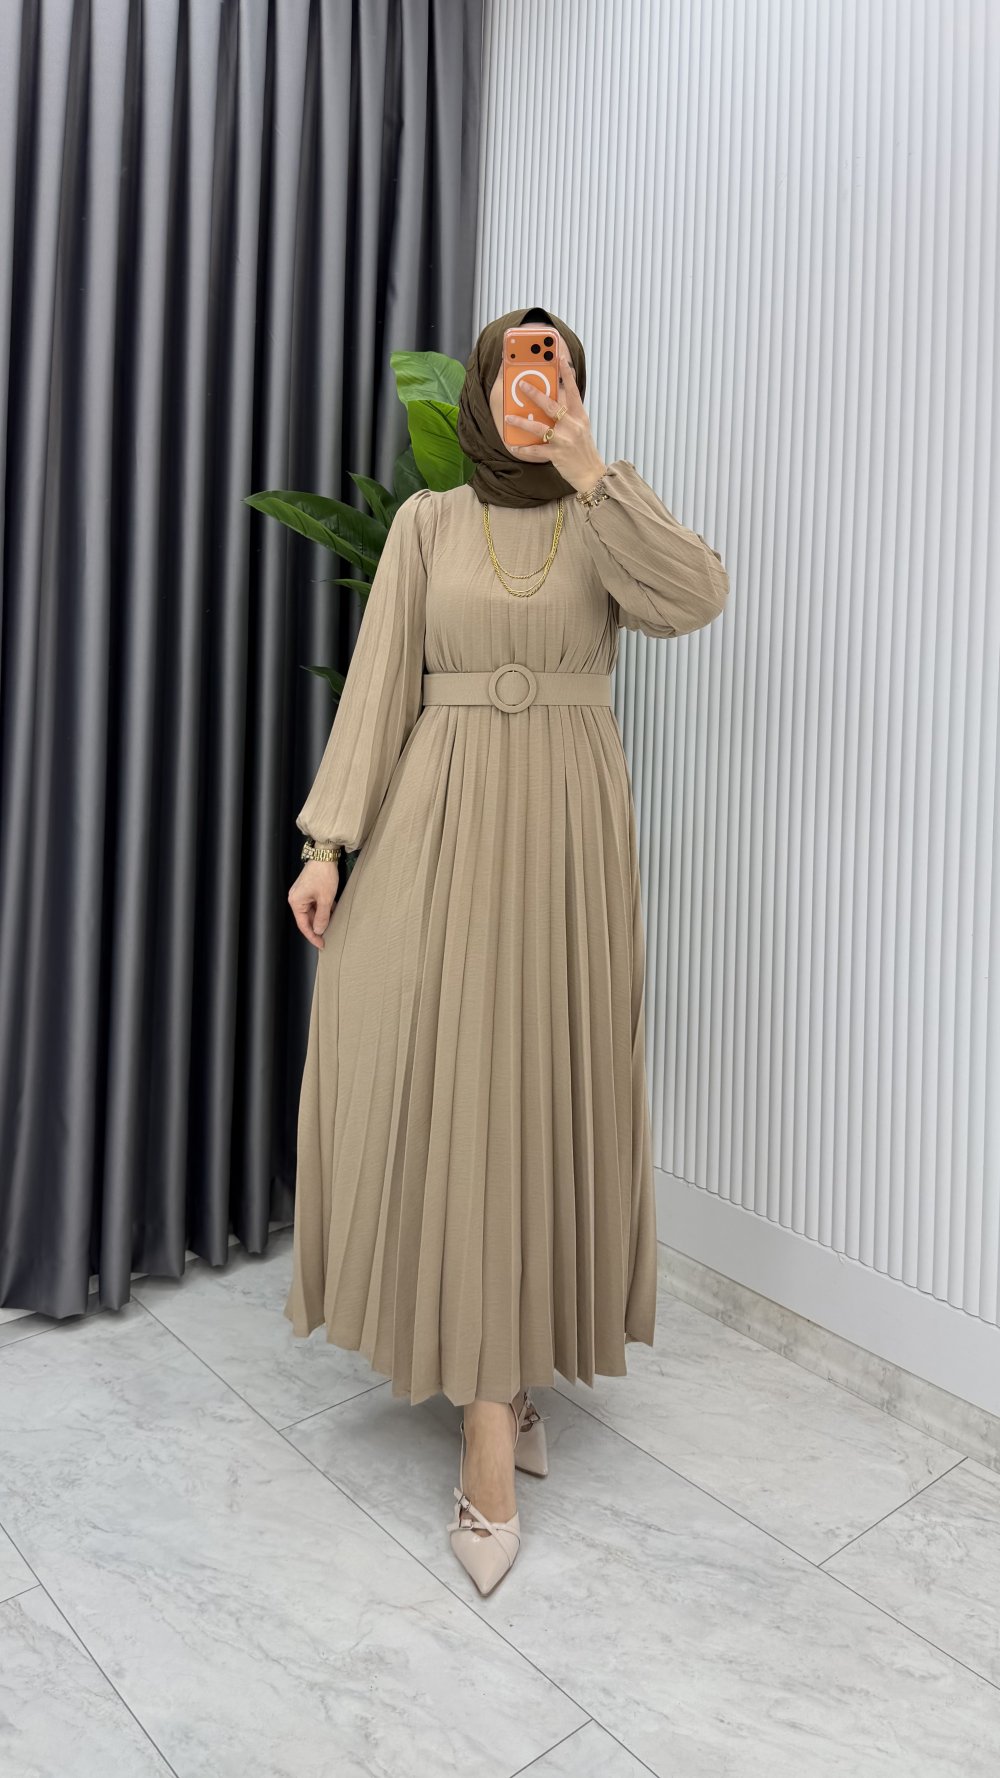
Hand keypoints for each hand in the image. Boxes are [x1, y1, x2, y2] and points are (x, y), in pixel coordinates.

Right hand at [288, 860, 338, 948]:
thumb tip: (319, 930)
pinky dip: (323, 909)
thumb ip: (322, 917)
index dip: (313, 936)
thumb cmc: (323, 874)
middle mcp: (296, 898)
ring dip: (322, 918)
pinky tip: (332, 912)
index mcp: (296, 902)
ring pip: (312, 912)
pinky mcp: (308, 889)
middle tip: (329, 937)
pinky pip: (315, 904)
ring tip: (332, 924)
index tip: (321, 944)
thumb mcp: (326, 899)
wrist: (325, 854)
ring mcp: (302, 893)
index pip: (303, 925)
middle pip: (307, 919)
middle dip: (318, 927)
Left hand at [503, 338, 606, 492]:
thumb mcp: (581, 427)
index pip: (573, 391)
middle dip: (535, 393)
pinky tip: (514, 446)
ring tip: (508, 418)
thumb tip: (554, 399)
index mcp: (580, 416)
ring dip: (522, 422)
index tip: (559, 359)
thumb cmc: (584, 449)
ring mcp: (565, 441)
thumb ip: (569, 413)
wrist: (592, 474)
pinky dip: (524, 449)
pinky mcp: (557, 455)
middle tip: (521, 384)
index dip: (567, 374)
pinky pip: (536, 450)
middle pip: (551, 405)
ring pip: (539, 428)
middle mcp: (572, 426)